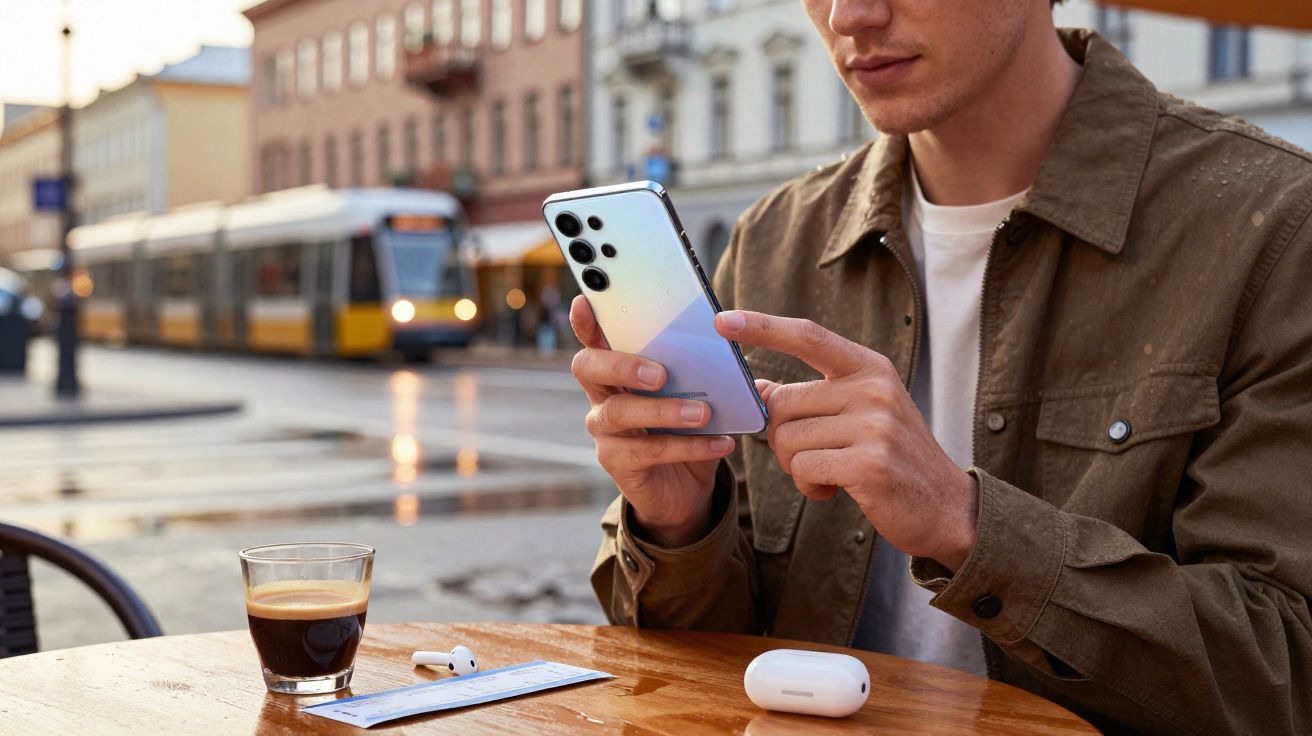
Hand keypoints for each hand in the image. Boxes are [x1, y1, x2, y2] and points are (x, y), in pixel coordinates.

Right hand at [569, 296, 735, 546]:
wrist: (687, 489)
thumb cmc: (687, 428)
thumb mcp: (692, 393)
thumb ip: (694, 368)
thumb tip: (723, 336)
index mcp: (616, 370)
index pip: (592, 338)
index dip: (585, 321)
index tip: (585, 302)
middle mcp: (601, 396)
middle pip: (588, 368)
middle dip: (622, 364)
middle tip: (661, 373)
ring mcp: (605, 431)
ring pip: (619, 412)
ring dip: (664, 410)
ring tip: (703, 413)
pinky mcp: (618, 463)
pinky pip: (648, 451)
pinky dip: (688, 446)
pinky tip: (719, 442)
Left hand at [715, 310, 978, 570]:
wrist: (946, 507)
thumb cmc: (891, 457)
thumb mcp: (859, 413)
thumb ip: (812, 397)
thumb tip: (756, 387)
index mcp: (869, 367)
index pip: (807, 336)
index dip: (761, 327)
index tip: (721, 320)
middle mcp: (873, 388)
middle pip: (782, 403)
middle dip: (781, 437)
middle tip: (813, 454)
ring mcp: (874, 425)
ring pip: (787, 440)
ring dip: (797, 465)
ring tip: (832, 472)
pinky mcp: (869, 463)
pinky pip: (803, 468)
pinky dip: (809, 484)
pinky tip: (836, 488)